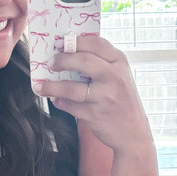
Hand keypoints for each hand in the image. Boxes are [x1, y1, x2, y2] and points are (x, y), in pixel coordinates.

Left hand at [36, 35, 151, 154]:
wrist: (134, 134)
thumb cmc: (123, 102)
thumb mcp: (120, 77)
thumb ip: (102, 64)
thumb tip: (70, 53)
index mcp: (120, 63)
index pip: (96, 44)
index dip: (75, 41)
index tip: (60, 43)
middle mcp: (114, 77)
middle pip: (82, 61)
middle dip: (62, 60)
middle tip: (50, 63)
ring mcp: (105, 97)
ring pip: (72, 88)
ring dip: (53, 86)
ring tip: (42, 86)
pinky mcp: (96, 115)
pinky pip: (71, 106)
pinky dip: (60, 103)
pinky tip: (56, 100)